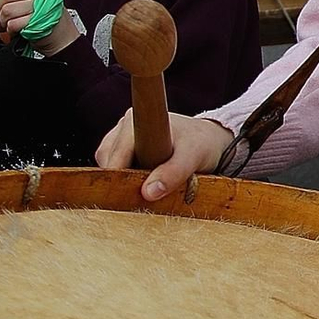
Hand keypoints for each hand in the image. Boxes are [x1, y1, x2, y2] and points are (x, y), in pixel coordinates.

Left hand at [0, 0, 44, 42]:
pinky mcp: (37, 22)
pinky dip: (10, 28)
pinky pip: (13, 24)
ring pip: (7, 11)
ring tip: (8, 20)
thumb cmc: (43, 10)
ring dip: (3, 19)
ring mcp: (41, 7)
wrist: (60, 31)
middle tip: (0, 10)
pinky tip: (14, 27)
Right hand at [96, 111, 234, 201]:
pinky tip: (144, 183)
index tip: (125, 191)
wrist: (209, 141)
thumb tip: (147, 193)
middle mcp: (125, 127)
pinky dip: (126, 180)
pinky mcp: (123, 151)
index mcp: (136, 121)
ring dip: (124, 182)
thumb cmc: (201, 144)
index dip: (118, 172)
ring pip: (110, 167)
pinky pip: (115, 170)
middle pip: (109, 161)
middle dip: (123, 181)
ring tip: (148, 187)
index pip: (115, 152)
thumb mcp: (192, 157)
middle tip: (142, 197)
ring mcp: (121, 139)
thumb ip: (173, 173)